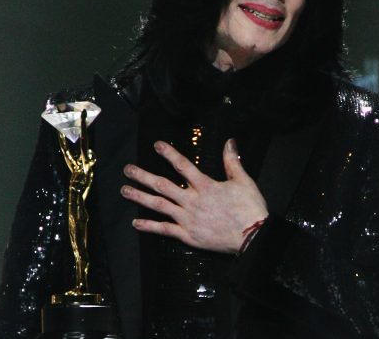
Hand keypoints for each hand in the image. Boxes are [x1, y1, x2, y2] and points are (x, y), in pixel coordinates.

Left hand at [120, 139, 267, 253]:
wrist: (252, 237)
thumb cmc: (249, 208)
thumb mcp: (243, 181)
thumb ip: (232, 161)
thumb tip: (229, 142)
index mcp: (206, 186)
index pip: (183, 166)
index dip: (169, 154)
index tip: (156, 145)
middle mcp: (193, 201)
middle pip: (163, 185)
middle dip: (143, 176)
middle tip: (128, 170)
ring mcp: (188, 219)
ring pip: (159, 206)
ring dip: (140, 197)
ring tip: (125, 191)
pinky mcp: (188, 235)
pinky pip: (165, 230)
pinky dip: (149, 226)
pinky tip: (136, 222)